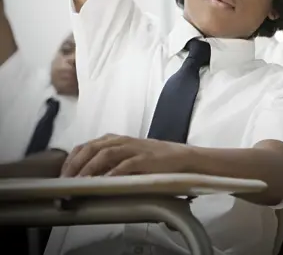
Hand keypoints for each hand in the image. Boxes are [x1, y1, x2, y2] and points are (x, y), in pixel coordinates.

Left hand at [60, 134, 188, 176]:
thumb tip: (87, 176)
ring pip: (105, 154)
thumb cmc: (151, 159)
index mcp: (115, 140)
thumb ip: (109, 162)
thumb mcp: (127, 157)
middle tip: (66, 181)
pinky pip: (125, 164)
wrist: (179, 157)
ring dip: (90, 169)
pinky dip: (113, 173)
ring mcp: (133, 148)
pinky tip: (105, 182)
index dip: (72, 159)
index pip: (86, 145)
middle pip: (92, 148)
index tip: (62, 174)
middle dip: (76, 164)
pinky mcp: (144, 159)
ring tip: (80, 182)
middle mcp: (121, 141)